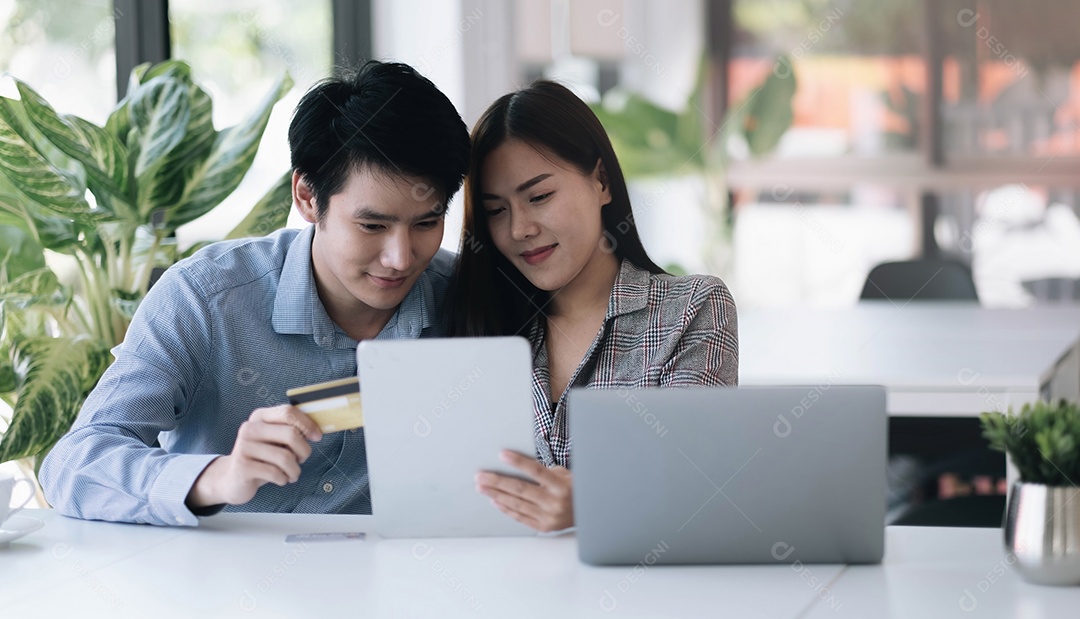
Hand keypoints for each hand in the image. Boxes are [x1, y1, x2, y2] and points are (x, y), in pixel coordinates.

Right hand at [187, 405, 322, 507]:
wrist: (233, 479)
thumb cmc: (262, 458)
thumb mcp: (275, 441)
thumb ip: (291, 432)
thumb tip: (315, 432)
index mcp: (260, 417)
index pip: (288, 412)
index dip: (307, 424)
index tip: (317, 436)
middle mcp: (250, 428)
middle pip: (291, 434)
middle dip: (304, 451)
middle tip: (302, 460)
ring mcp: (244, 447)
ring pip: (285, 457)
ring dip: (295, 470)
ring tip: (292, 474)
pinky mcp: (242, 466)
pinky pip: (275, 473)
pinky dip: (284, 479)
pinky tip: (280, 479)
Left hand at [475, 450, 572, 532]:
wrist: (588, 513)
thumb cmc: (574, 489)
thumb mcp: (564, 474)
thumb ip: (544, 472)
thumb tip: (517, 467)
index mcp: (561, 485)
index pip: (536, 471)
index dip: (518, 462)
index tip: (502, 454)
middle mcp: (554, 502)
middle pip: (520, 489)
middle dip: (497, 482)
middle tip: (480, 476)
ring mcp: (548, 516)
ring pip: (516, 504)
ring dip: (496, 495)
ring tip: (482, 487)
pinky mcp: (543, 527)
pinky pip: (520, 516)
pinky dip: (506, 508)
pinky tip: (495, 500)